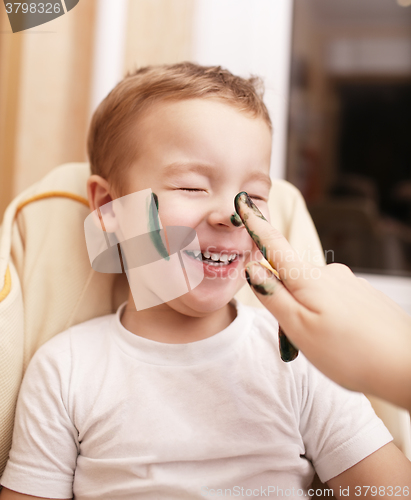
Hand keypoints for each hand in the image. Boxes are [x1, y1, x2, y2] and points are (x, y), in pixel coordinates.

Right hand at [235, 192, 410, 410]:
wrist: (405, 367)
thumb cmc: (350, 353)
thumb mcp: (299, 327)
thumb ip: (273, 296)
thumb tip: (253, 268)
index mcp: (308, 279)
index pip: (273, 245)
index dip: (255, 225)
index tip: (243, 202)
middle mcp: (330, 273)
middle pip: (292, 280)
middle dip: (286, 304)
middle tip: (298, 341)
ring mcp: (350, 283)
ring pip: (313, 294)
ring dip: (309, 315)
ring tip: (325, 346)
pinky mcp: (364, 295)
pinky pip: (334, 301)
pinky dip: (329, 319)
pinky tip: (343, 340)